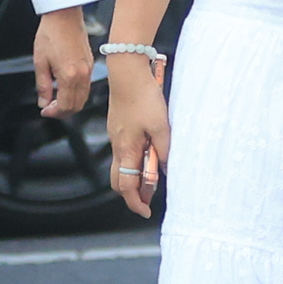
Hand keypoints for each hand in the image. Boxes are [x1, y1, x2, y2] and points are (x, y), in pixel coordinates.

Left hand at [30, 6, 95, 119]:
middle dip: (63, 111)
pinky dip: (77, 92)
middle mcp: (83, 74)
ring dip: (71, 102)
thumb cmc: (51, 33)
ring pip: (83, 97)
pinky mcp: (90, 63)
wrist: (64, 15)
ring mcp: (89, 68)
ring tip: (56, 98)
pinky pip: (86, 86)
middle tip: (50, 108)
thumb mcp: (40, 62)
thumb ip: (42, 86)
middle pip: (77, 105)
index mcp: (69, 75)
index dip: (54, 113)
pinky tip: (65, 87)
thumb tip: (44, 102)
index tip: (45, 111)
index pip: (66, 106)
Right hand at [104, 58, 168, 219]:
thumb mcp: (161, 126)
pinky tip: (150, 151)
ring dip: (135, 174)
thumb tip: (166, 170)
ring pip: (121, 165)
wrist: (127, 72)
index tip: (146, 211)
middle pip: (118, 179)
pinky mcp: (119, 126)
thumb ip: (164, 150)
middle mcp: (117, 146)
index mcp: (126, 149)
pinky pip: (124, 151)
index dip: (135, 202)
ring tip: (155, 174)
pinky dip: (135, 159)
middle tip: (150, 196)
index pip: (125, 186)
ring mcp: (116, 136)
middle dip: (132, 192)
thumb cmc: (143, 97)